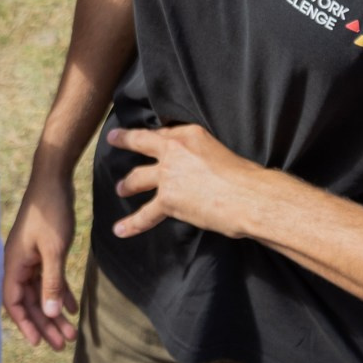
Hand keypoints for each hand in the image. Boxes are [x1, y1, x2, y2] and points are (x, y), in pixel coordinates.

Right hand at [2, 171, 78, 348]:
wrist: (54, 181)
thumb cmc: (50, 213)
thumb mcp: (54, 250)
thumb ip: (51, 282)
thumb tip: (50, 313)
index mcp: (15, 264)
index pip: (14, 302)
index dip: (25, 324)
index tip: (39, 343)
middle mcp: (19, 263)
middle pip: (30, 302)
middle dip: (45, 324)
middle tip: (62, 344)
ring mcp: (31, 257)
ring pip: (41, 292)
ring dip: (54, 312)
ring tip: (70, 332)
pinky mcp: (44, 251)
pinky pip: (50, 278)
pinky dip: (60, 292)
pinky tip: (72, 307)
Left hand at [109, 124, 265, 240]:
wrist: (248, 196)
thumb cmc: (244, 178)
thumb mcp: (220, 152)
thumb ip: (201, 155)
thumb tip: (196, 170)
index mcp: (190, 135)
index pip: (163, 133)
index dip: (151, 135)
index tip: (140, 133)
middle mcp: (174, 150)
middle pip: (142, 143)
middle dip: (125, 141)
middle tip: (114, 140)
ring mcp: (168, 175)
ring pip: (138, 178)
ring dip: (128, 184)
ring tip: (121, 189)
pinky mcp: (168, 199)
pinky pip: (145, 214)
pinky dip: (132, 223)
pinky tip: (120, 229)